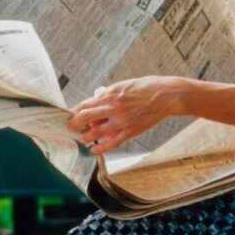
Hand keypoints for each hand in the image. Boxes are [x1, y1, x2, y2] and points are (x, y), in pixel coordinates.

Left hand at [66, 77, 183, 154]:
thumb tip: (96, 98)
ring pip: (96, 133)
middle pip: (85, 118)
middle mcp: (113, 108)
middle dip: (73, 124)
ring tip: (83, 138)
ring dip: (86, 137)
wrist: (165, 95)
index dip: (74, 111)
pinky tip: (94, 150)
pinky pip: (112, 143)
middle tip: (68, 128)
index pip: (85, 104)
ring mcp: (122, 121)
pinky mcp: (131, 131)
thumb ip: (109, 93)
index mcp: (110, 94)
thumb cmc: (145, 87)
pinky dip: (101, 148)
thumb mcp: (123, 85)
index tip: (69, 115)